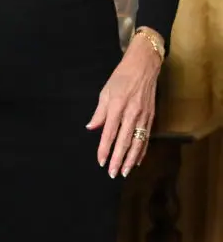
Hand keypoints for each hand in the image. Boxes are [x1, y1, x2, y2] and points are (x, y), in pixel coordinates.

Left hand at [86, 33, 161, 177]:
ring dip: (130, 159)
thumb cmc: (120, 78)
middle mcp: (131, 114)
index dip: (104, 149)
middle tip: (112, 173)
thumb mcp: (105, 92)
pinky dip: (141, 151)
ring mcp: (143, 117)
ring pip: (137, 143)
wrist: (143, 67)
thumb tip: (91, 128)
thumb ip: (99, 113)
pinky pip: (146, 138)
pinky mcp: (151, 118)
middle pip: (124, 142)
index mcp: (116, 107)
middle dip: (117, 159)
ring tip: (124, 172)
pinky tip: (136, 161)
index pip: (109, 133)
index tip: (100, 161)